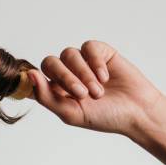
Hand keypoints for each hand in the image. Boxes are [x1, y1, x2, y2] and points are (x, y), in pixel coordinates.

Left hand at [28, 40, 162, 136]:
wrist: (136, 112)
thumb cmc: (103, 116)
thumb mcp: (70, 113)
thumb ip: (46, 96)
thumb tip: (29, 75)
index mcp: (54, 90)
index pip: (35, 78)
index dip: (37, 80)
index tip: (46, 88)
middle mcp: (65, 74)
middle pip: (50, 63)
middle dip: (65, 78)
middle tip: (82, 94)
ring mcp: (82, 62)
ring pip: (69, 54)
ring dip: (83, 74)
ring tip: (98, 92)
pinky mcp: (99, 52)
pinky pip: (88, 47)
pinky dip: (95, 63)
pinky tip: (105, 77)